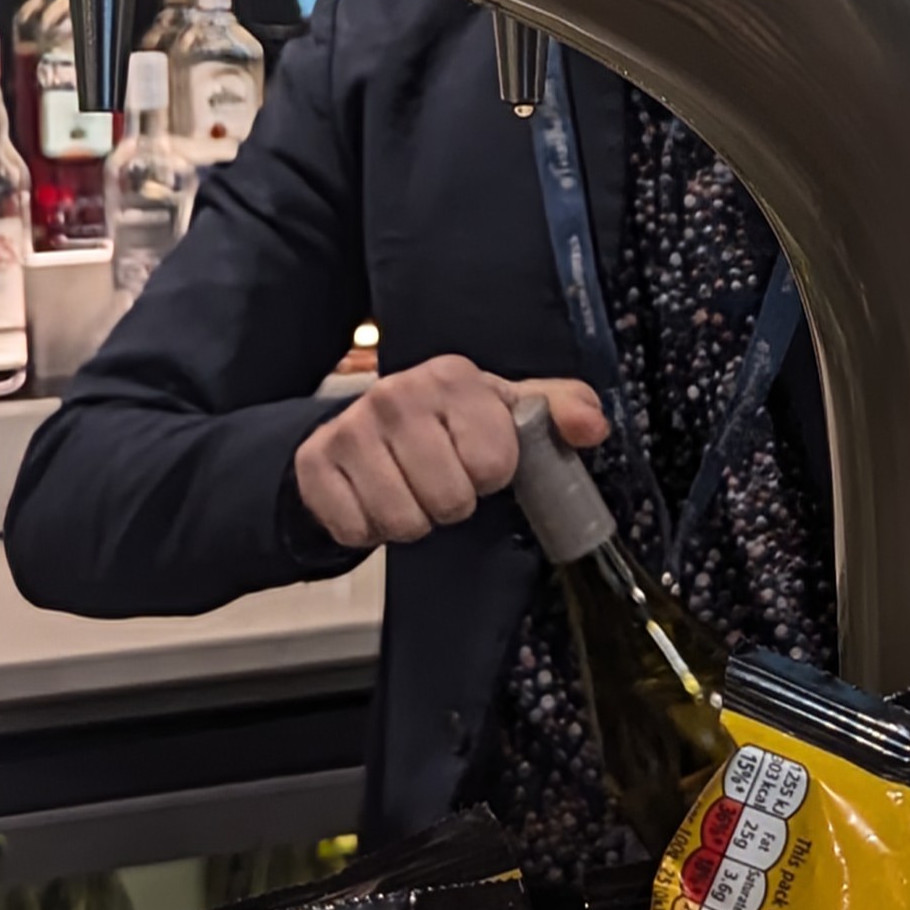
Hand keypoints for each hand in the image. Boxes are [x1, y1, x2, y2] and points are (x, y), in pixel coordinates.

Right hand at [292, 357, 605, 552]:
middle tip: (441, 481)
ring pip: (404, 521)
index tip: (478, 460)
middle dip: (451, 503)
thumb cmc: (447, 423)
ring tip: (411, 491)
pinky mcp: (315, 464)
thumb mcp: (508, 410)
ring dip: (413, 520)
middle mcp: (396, 395)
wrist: (365, 428)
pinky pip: (357, 531)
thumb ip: (559, 412)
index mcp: (452, 378)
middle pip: (450, 500)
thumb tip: (593, 426)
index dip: (491, 474)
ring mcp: (350, 428)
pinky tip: (374, 499)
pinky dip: (370, 529)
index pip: (494, 464)